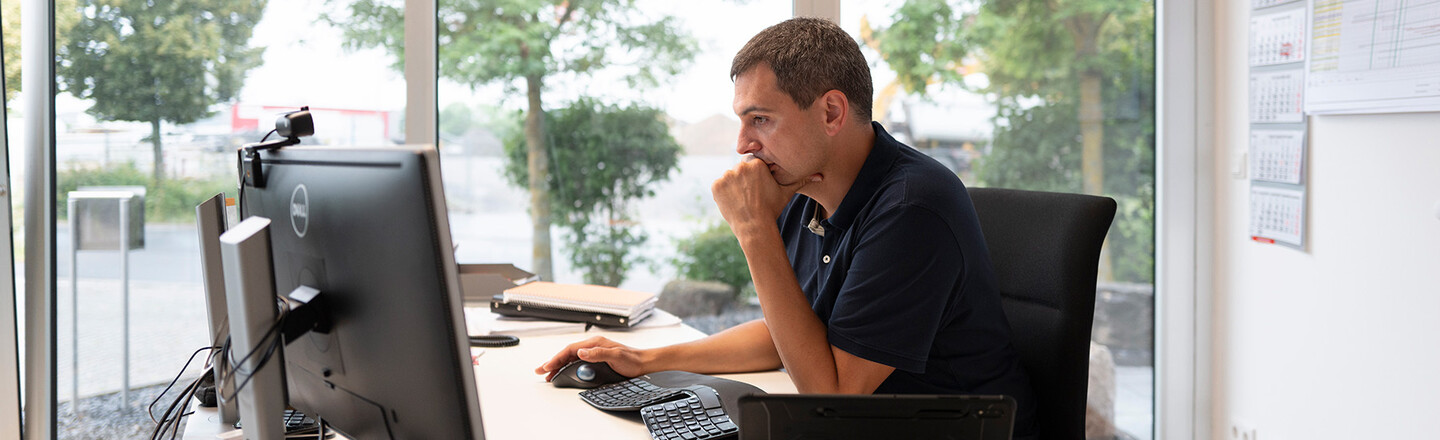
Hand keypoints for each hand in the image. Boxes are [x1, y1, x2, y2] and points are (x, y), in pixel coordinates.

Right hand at [534, 336, 650, 380]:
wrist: (644, 363)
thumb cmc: (632, 359)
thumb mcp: (615, 355)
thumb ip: (598, 353)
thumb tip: (580, 353)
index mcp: (595, 343)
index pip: (570, 350)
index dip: (557, 358)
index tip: (548, 366)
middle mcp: (592, 346)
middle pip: (567, 354)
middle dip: (553, 362)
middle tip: (540, 371)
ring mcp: (593, 353)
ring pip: (570, 358)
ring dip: (558, 365)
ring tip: (547, 373)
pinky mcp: (596, 360)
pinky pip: (577, 362)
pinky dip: (567, 367)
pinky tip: (563, 372)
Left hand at [712, 155, 819, 237]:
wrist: (755, 228)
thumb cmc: (772, 208)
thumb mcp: (786, 192)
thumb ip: (800, 180)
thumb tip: (821, 176)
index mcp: (756, 164)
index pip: (753, 163)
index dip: (756, 175)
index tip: (759, 186)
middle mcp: (739, 166)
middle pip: (741, 169)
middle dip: (745, 179)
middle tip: (751, 195)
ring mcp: (726, 176)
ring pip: (730, 177)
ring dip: (734, 185)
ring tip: (743, 200)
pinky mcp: (716, 186)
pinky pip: (720, 186)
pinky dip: (724, 193)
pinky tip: (734, 202)